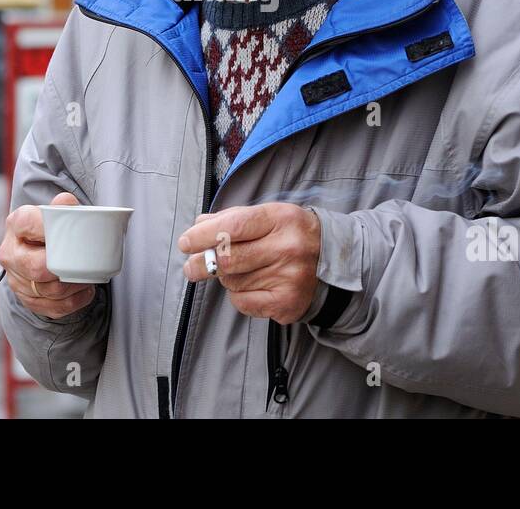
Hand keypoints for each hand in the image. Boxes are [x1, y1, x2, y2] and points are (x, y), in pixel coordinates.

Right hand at [0, 191, 96, 319]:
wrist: (41, 248)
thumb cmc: (52, 228)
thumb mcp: (56, 212)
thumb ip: (64, 207)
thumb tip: (66, 202)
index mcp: (16, 224)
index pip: (28, 223)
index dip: (47, 229)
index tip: (66, 233)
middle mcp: (10, 253)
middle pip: (36, 267)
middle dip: (63, 268)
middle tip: (83, 263)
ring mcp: (16, 279)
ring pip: (48, 290)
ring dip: (73, 286)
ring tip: (88, 277)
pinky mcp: (27, 299)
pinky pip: (52, 307)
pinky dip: (73, 301)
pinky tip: (84, 291)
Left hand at [179, 203, 321, 324]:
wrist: (333, 260)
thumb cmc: (291, 234)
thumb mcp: (269, 215)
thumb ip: (232, 218)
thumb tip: (198, 225)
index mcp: (280, 219)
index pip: (232, 227)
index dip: (203, 235)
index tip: (185, 242)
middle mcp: (286, 248)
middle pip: (228, 258)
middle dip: (201, 263)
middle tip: (189, 267)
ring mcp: (288, 278)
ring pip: (233, 281)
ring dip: (225, 278)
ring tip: (237, 271)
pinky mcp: (286, 303)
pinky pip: (243, 302)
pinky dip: (238, 295)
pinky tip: (251, 286)